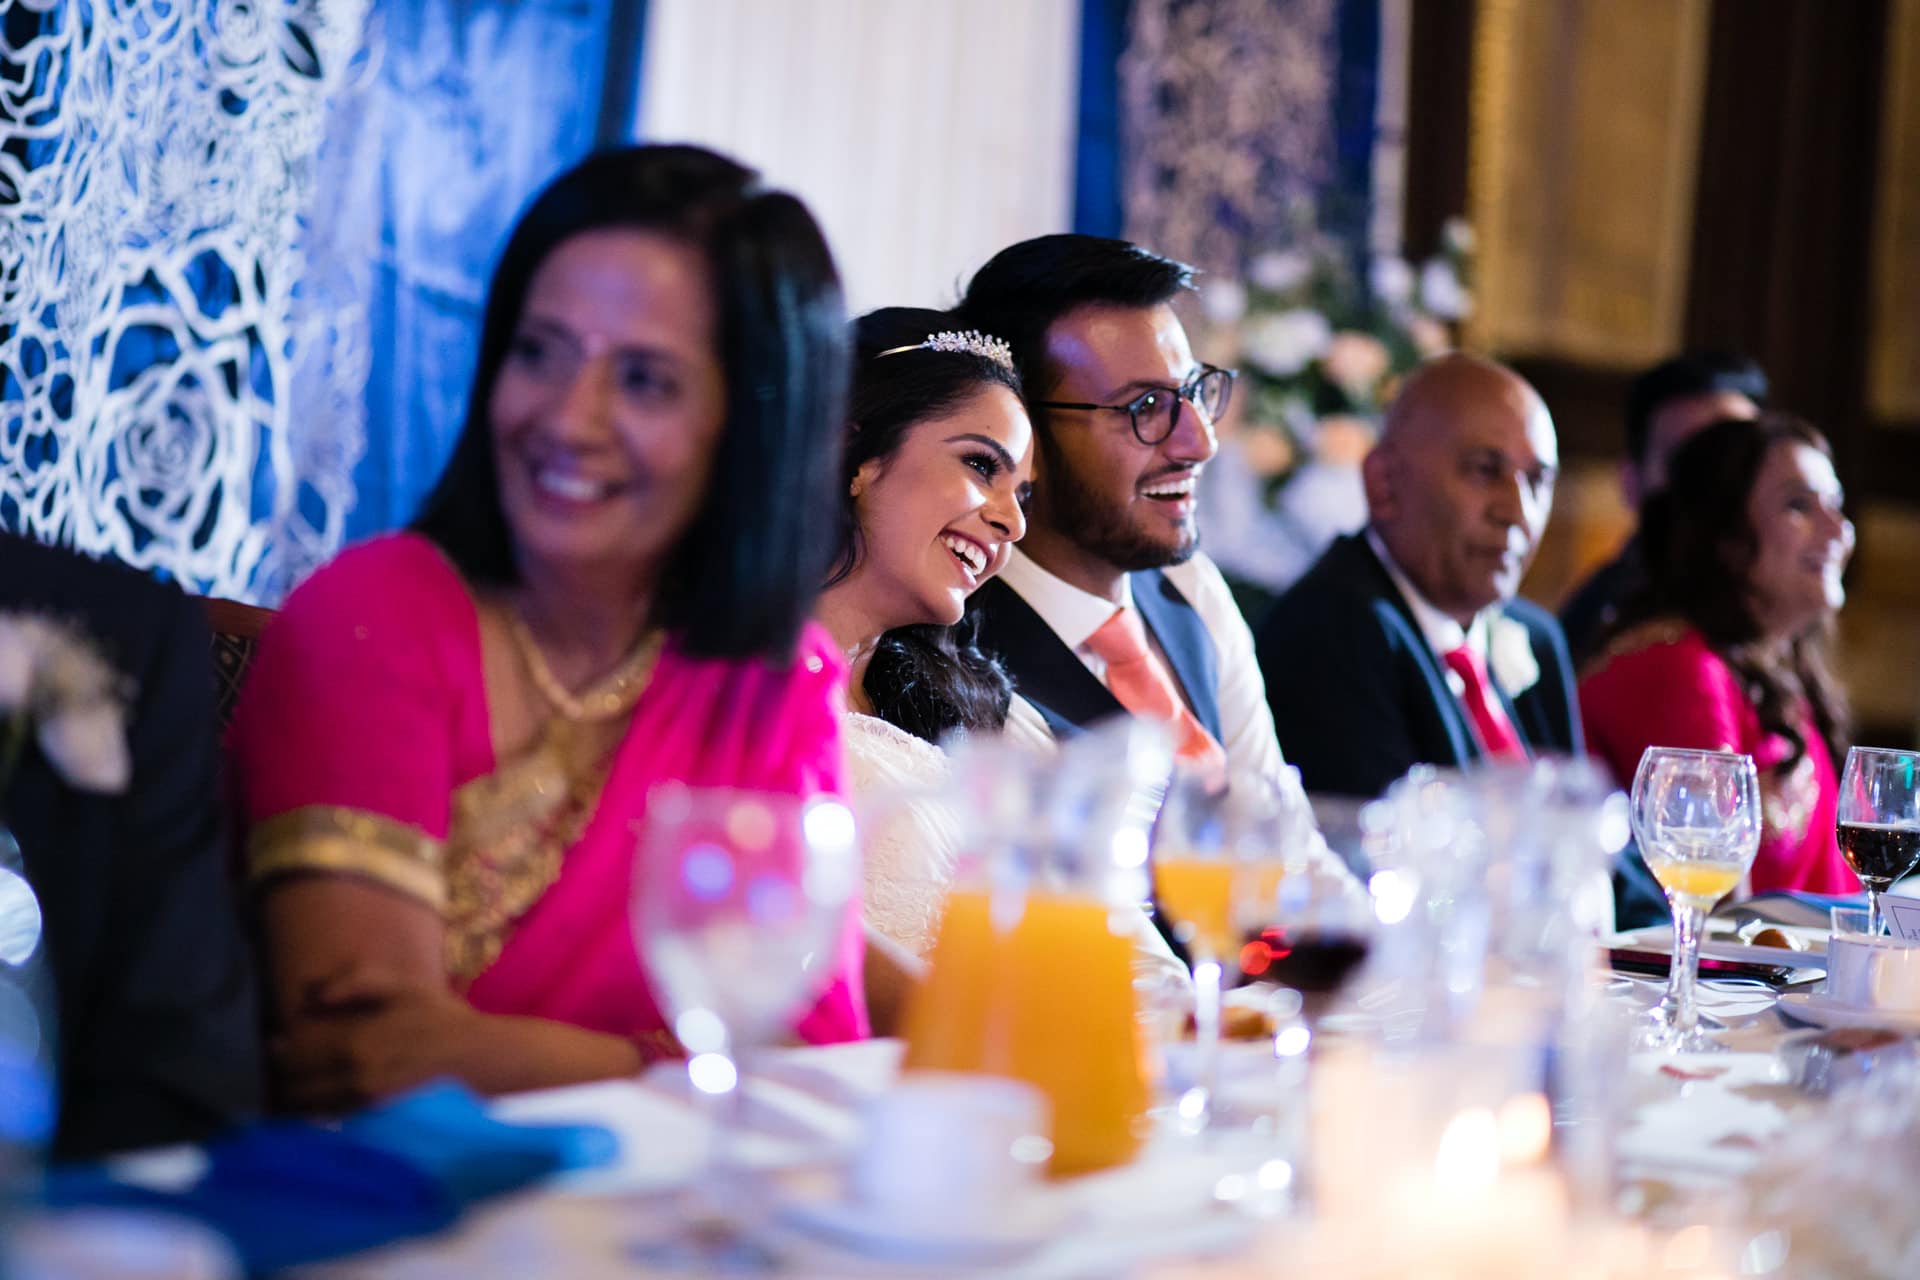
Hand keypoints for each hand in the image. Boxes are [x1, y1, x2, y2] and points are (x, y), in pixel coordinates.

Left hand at [272, 964, 483, 1113]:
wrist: (470, 1053)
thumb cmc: (434, 1013)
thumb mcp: (399, 984)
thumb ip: (353, 982)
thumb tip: (309, 994)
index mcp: (355, 1042)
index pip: (294, 1053)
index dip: (279, 1047)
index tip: (278, 1037)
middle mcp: (353, 1077)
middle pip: (294, 1084)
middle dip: (282, 1072)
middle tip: (284, 1058)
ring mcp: (362, 1100)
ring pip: (306, 1105)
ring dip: (293, 1093)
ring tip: (294, 1079)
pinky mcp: (371, 1113)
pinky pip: (327, 1117)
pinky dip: (311, 1110)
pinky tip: (314, 1097)